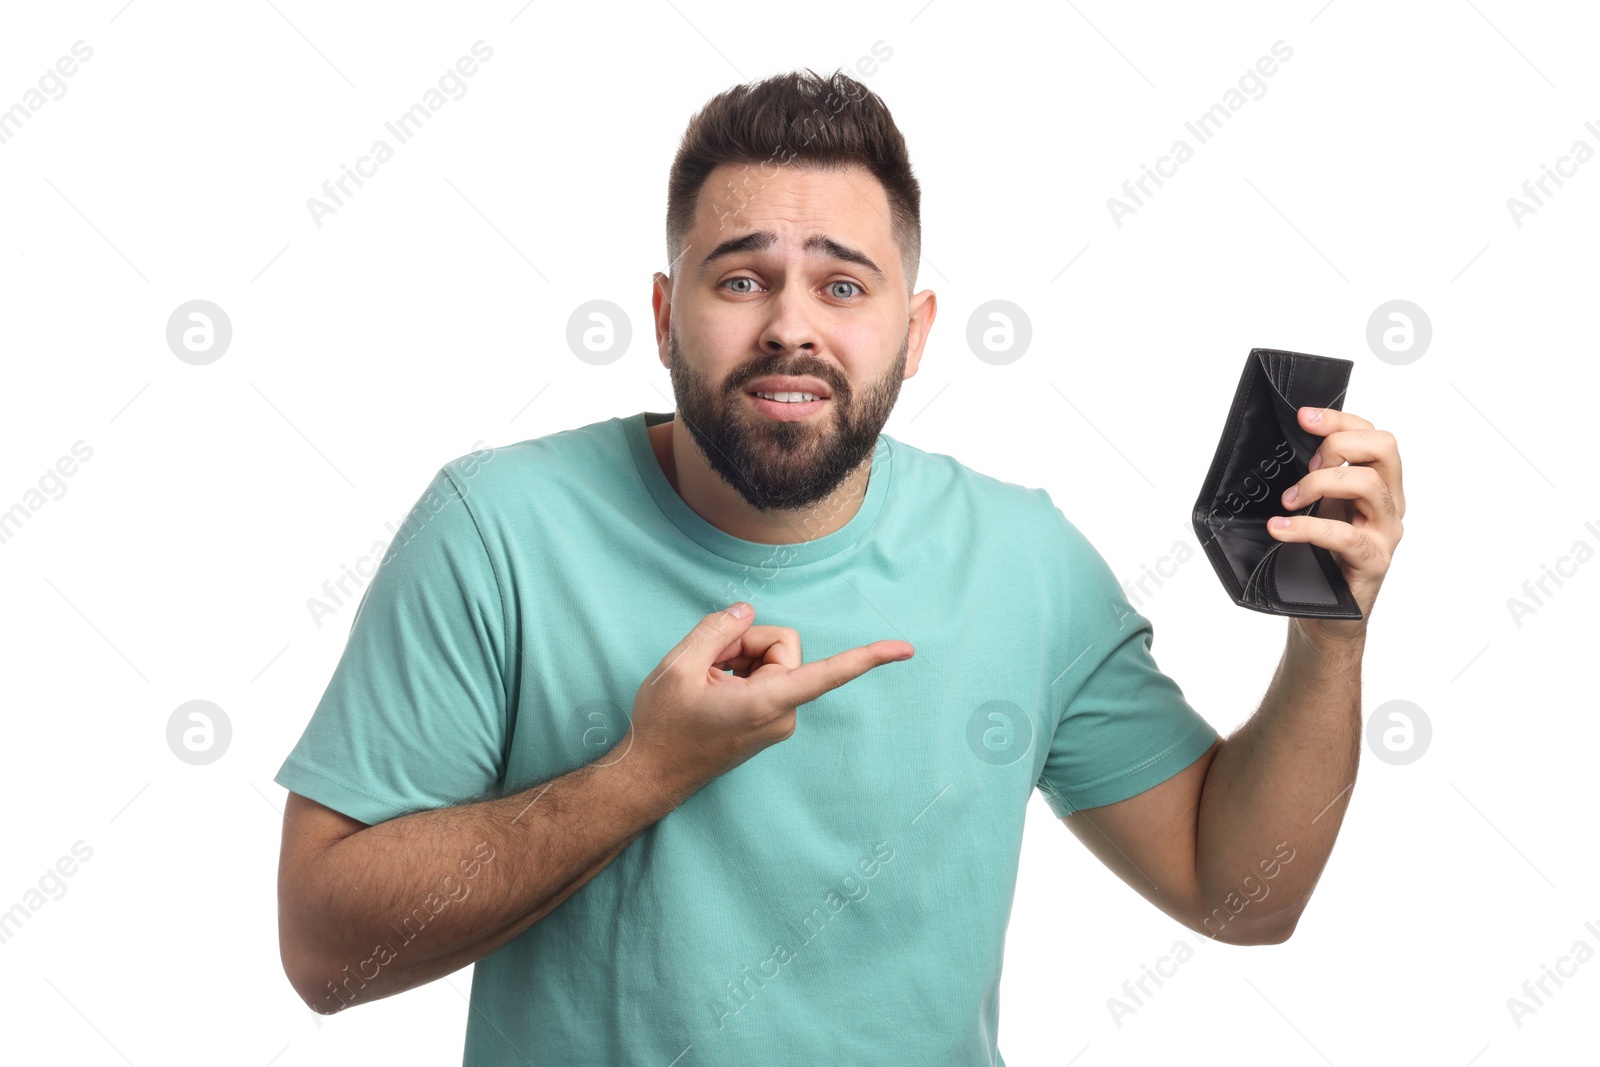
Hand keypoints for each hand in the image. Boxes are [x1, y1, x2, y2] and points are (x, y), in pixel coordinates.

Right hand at [618, 603, 913, 800]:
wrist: (649, 774)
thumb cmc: (663, 726)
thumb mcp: (678, 666)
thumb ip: (718, 629)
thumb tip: (746, 612)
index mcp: (768, 703)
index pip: (828, 673)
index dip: (867, 658)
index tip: (906, 650)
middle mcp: (783, 713)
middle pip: (781, 646)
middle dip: (745, 643)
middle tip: (706, 664)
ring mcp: (778, 719)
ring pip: (770, 658)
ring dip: (737, 658)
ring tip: (703, 682)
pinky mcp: (769, 720)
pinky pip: (763, 675)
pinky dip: (737, 672)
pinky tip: (710, 689)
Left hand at [1268, 405, 1404, 644]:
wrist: (1327, 616)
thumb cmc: (1319, 560)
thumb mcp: (1318, 509)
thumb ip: (1317, 479)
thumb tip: (1291, 443)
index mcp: (1378, 485)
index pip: (1372, 435)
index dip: (1339, 419)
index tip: (1303, 417)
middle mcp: (1389, 505)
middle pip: (1384, 447)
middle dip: (1337, 444)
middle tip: (1305, 468)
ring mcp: (1385, 533)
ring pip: (1368, 484)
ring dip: (1319, 483)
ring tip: (1288, 501)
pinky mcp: (1372, 563)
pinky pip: (1344, 536)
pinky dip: (1306, 528)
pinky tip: (1280, 529)